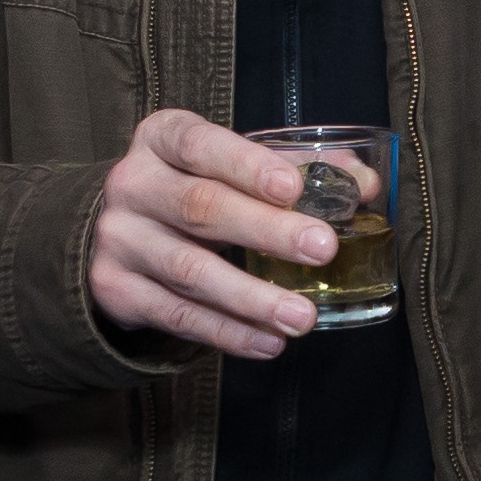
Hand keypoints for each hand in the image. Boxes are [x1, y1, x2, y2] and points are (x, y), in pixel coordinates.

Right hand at [88, 109, 334, 363]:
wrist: (121, 233)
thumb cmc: (194, 187)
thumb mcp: (233, 165)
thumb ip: (297, 167)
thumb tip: (364, 186)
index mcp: (161, 138)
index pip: (201, 145)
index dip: (248, 166)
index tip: (295, 188)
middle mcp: (132, 184)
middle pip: (200, 207)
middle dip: (266, 231)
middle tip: (323, 250)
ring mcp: (120, 239)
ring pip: (191, 271)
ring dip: (252, 298)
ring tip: (302, 316)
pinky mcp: (116, 290)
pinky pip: (178, 316)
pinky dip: (227, 333)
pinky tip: (268, 341)